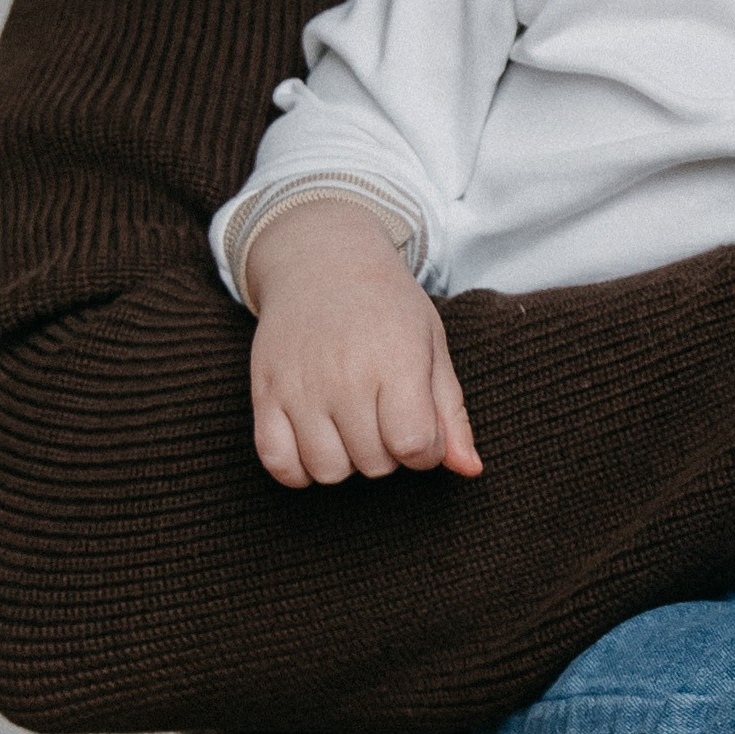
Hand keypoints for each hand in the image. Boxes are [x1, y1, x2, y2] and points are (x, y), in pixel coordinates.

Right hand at [244, 197, 482, 488]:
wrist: (320, 261)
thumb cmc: (387, 307)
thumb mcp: (431, 345)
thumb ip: (451, 412)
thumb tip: (470, 470)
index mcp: (396, 362)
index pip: (416, 447)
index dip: (427, 449)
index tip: (420, 426)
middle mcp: (345, 377)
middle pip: (375, 464)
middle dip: (389, 452)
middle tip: (383, 414)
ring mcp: (299, 387)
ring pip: (328, 471)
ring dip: (347, 461)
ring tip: (351, 426)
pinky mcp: (264, 393)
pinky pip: (278, 464)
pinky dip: (298, 468)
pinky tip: (315, 442)